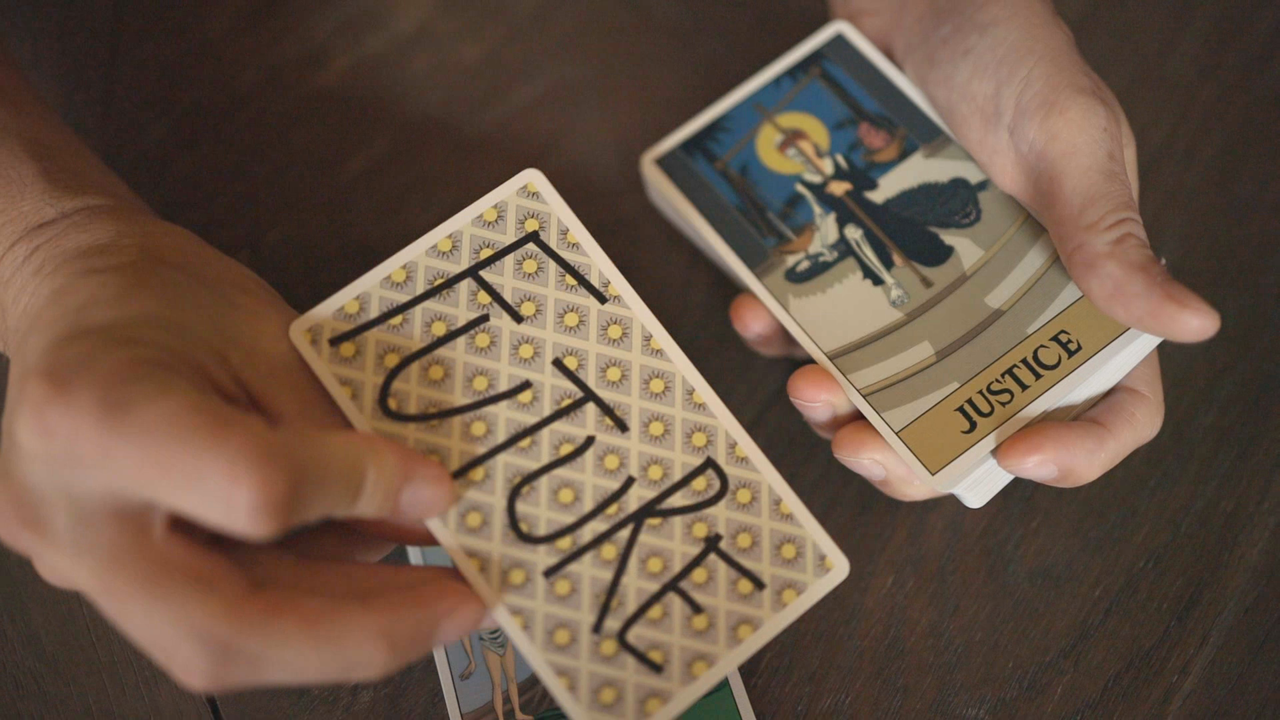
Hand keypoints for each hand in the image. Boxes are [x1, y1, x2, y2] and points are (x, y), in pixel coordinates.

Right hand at [0, 206, 484, 690]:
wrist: (71, 294)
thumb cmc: (160, 293)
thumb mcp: (268, 335)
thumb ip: (340, 434)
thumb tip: (427, 509)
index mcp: (101, 417)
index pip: (253, 490)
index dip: (361, 492)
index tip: (439, 488)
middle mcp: (70, 513)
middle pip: (224, 630)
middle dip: (364, 632)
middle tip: (464, 605)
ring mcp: (77, 561)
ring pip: (220, 647)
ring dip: (345, 632)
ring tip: (434, 598)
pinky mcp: (103, 582)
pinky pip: (215, 621)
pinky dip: (305, 611)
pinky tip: (370, 582)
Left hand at [731, 0, 1219, 498]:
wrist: (912, 1)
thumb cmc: (1007, 54)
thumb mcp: (1068, 139)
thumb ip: (1110, 236)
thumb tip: (1188, 323)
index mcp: (1079, 286)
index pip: (1105, 394)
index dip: (1078, 448)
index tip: (1017, 455)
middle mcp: (998, 306)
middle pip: (970, 420)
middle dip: (914, 455)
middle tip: (863, 444)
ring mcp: (920, 292)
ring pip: (883, 390)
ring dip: (837, 408)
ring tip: (806, 386)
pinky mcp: (857, 263)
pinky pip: (814, 322)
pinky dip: (780, 330)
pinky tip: (758, 313)